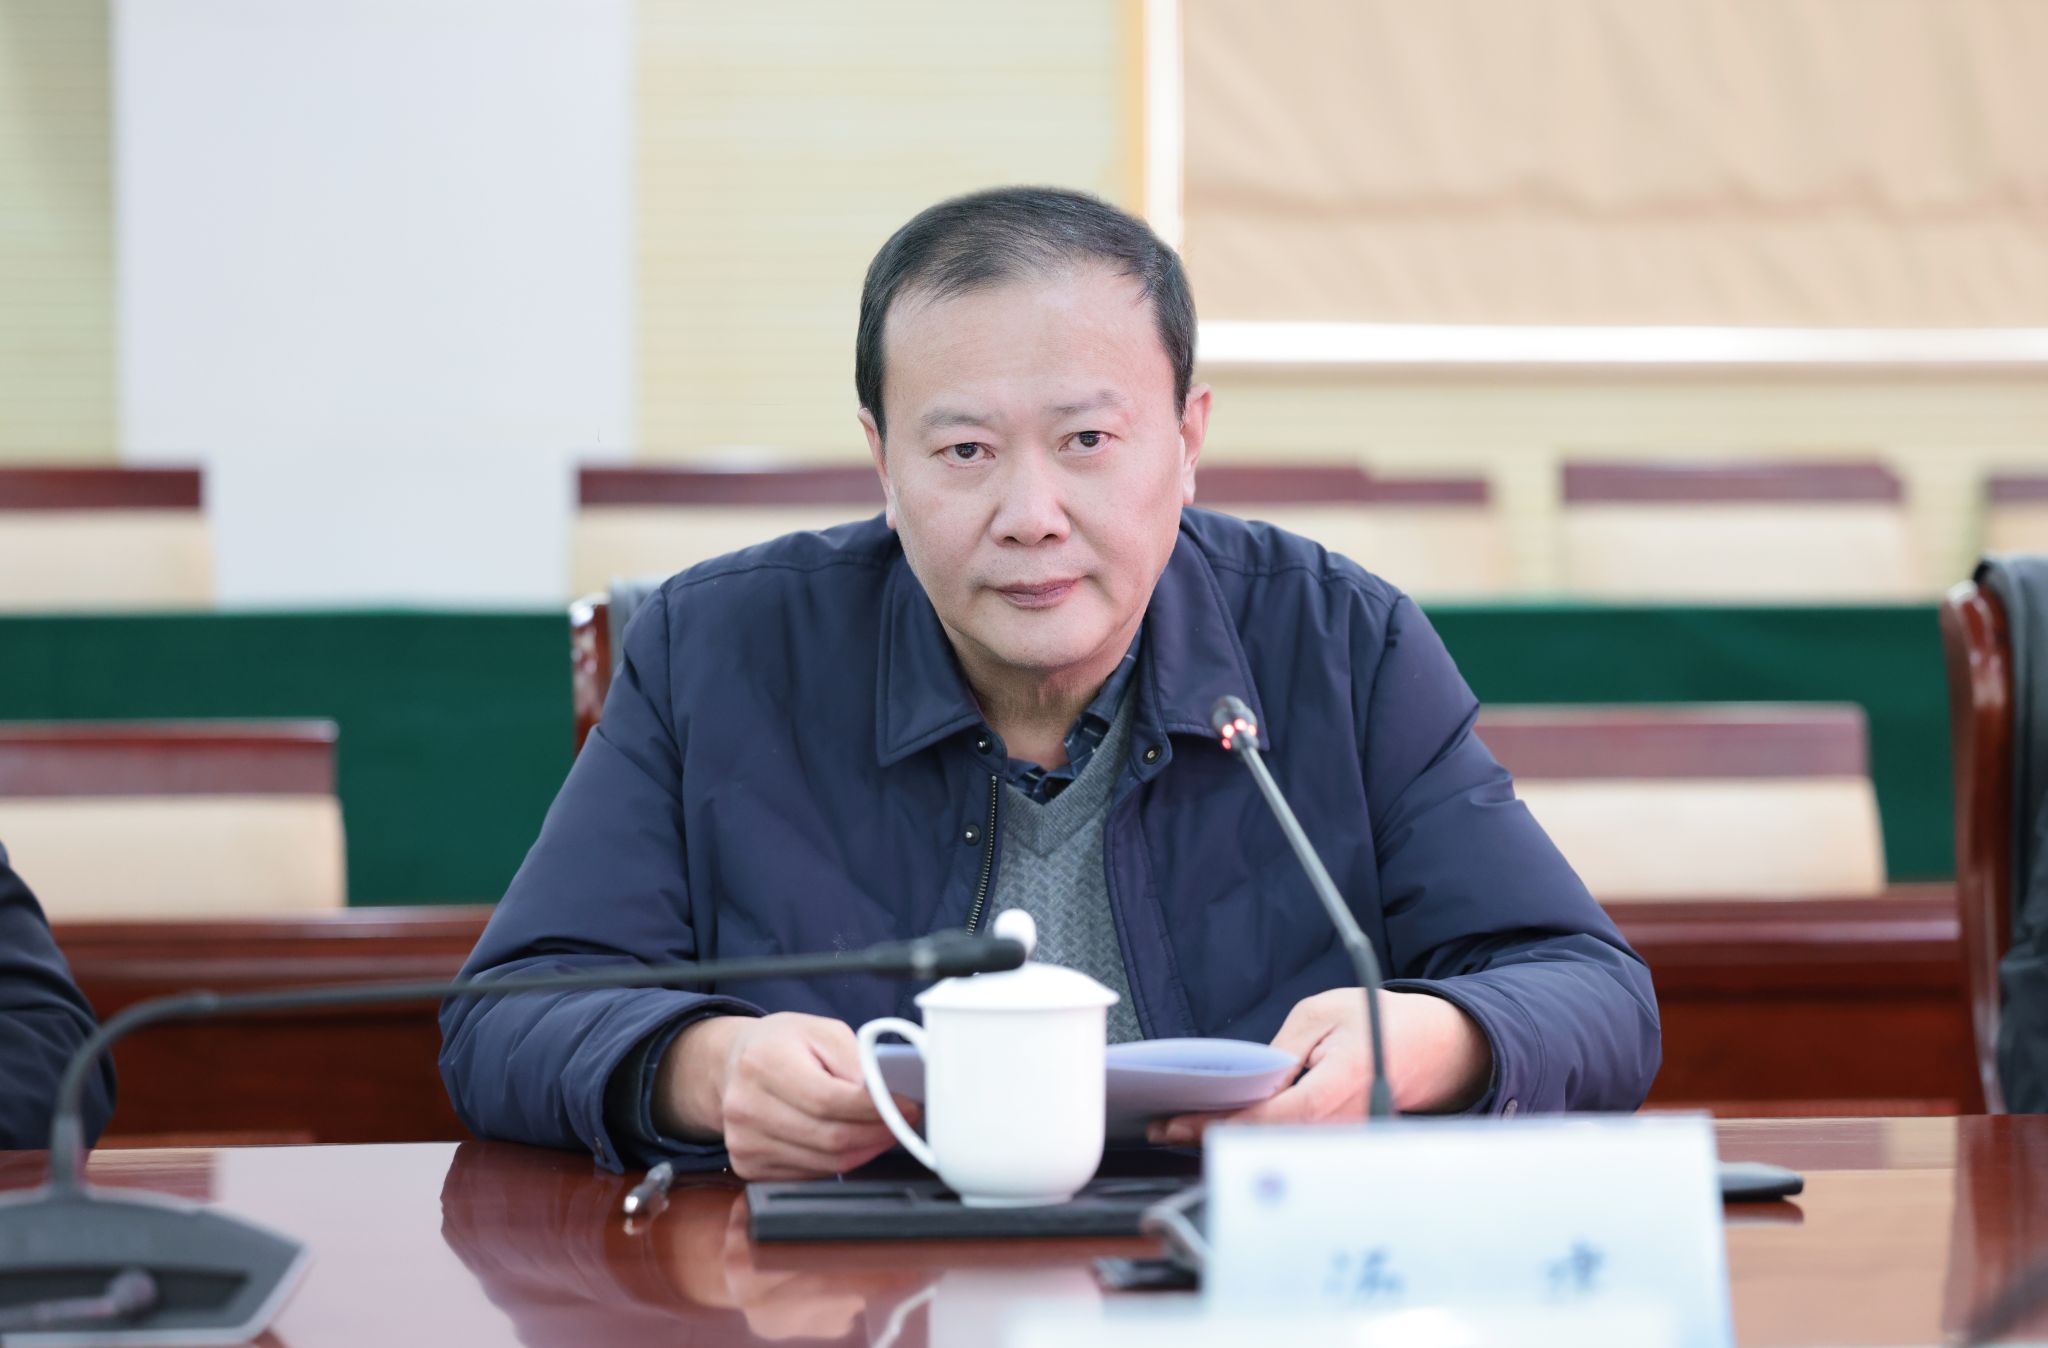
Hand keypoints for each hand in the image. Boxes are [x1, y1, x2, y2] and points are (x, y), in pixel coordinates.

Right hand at [655, 1012, 921, 1179]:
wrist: (732, 1064)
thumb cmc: (781, 1045)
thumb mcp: (822, 1032)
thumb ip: (855, 1060)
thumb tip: (885, 1097)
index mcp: (764, 1063)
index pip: (830, 1100)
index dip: (875, 1109)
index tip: (906, 1106)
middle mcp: (746, 1106)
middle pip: (829, 1138)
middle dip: (877, 1134)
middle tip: (902, 1123)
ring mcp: (744, 1142)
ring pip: (824, 1164)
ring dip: (864, 1151)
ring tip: (882, 1132)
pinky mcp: (748, 1166)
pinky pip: (809, 1176)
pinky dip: (838, 1164)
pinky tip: (851, 1144)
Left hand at [1145, 988, 1491, 1145]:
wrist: (1431, 1047)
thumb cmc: (1377, 1022)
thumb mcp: (1323, 1014)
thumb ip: (1283, 1051)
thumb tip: (1244, 1082)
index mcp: (1343, 1083)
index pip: (1274, 1116)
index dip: (1223, 1123)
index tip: (1178, 1122)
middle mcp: (1347, 1122)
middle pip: (1270, 1142)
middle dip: (1214, 1135)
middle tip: (1165, 1127)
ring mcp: (1347, 1141)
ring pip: (1279, 1149)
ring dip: (1231, 1139)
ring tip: (1184, 1126)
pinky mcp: (1343, 1146)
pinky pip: (1293, 1148)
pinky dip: (1256, 1140)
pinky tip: (1225, 1127)